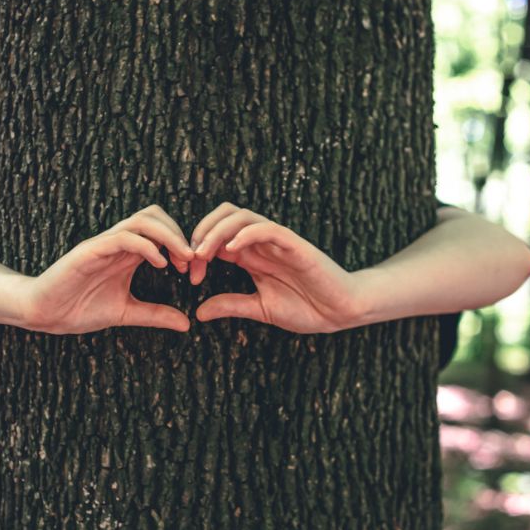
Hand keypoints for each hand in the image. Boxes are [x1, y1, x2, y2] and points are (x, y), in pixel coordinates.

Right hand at [20, 205, 194, 332]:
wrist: (43, 312)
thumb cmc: (78, 308)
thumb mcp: (126, 313)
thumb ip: (155, 314)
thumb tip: (187, 323)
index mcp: (127, 253)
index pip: (161, 229)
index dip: (183, 243)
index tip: (196, 268)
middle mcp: (117, 242)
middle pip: (154, 215)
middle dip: (180, 233)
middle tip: (193, 260)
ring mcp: (104, 243)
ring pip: (142, 220)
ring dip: (169, 235)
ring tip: (183, 258)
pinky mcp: (90, 250)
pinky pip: (123, 237)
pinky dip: (146, 246)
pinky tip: (159, 264)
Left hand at [188, 203, 365, 332]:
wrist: (341, 312)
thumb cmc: (306, 308)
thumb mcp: (259, 308)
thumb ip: (231, 305)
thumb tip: (198, 313)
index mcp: (252, 255)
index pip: (216, 236)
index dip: (196, 250)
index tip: (188, 275)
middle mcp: (262, 243)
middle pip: (224, 216)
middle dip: (201, 232)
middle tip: (190, 259)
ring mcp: (278, 241)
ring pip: (241, 216)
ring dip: (217, 230)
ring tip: (203, 252)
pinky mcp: (295, 244)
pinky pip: (267, 228)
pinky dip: (245, 233)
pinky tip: (231, 250)